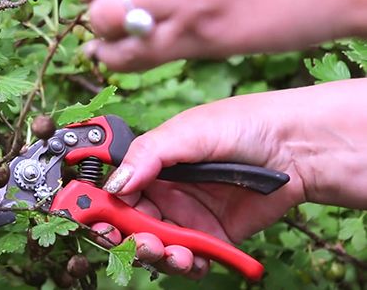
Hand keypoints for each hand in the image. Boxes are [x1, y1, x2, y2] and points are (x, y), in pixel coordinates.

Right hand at [92, 79, 366, 276]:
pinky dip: (188, 265)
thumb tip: (113, 183)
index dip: (101, 206)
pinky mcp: (211, 235)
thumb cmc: (241, 125)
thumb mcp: (187, 131)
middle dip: (128, 237)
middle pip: (131, 223)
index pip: (114, 189)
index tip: (93, 220)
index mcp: (151, 163)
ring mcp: (187, 215)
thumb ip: (147, 156)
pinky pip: (191, 257)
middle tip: (138, 242)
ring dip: (157, 255)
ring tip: (172, 253)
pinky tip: (194, 260)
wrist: (295, 147)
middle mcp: (164, 191)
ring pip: (157, 244)